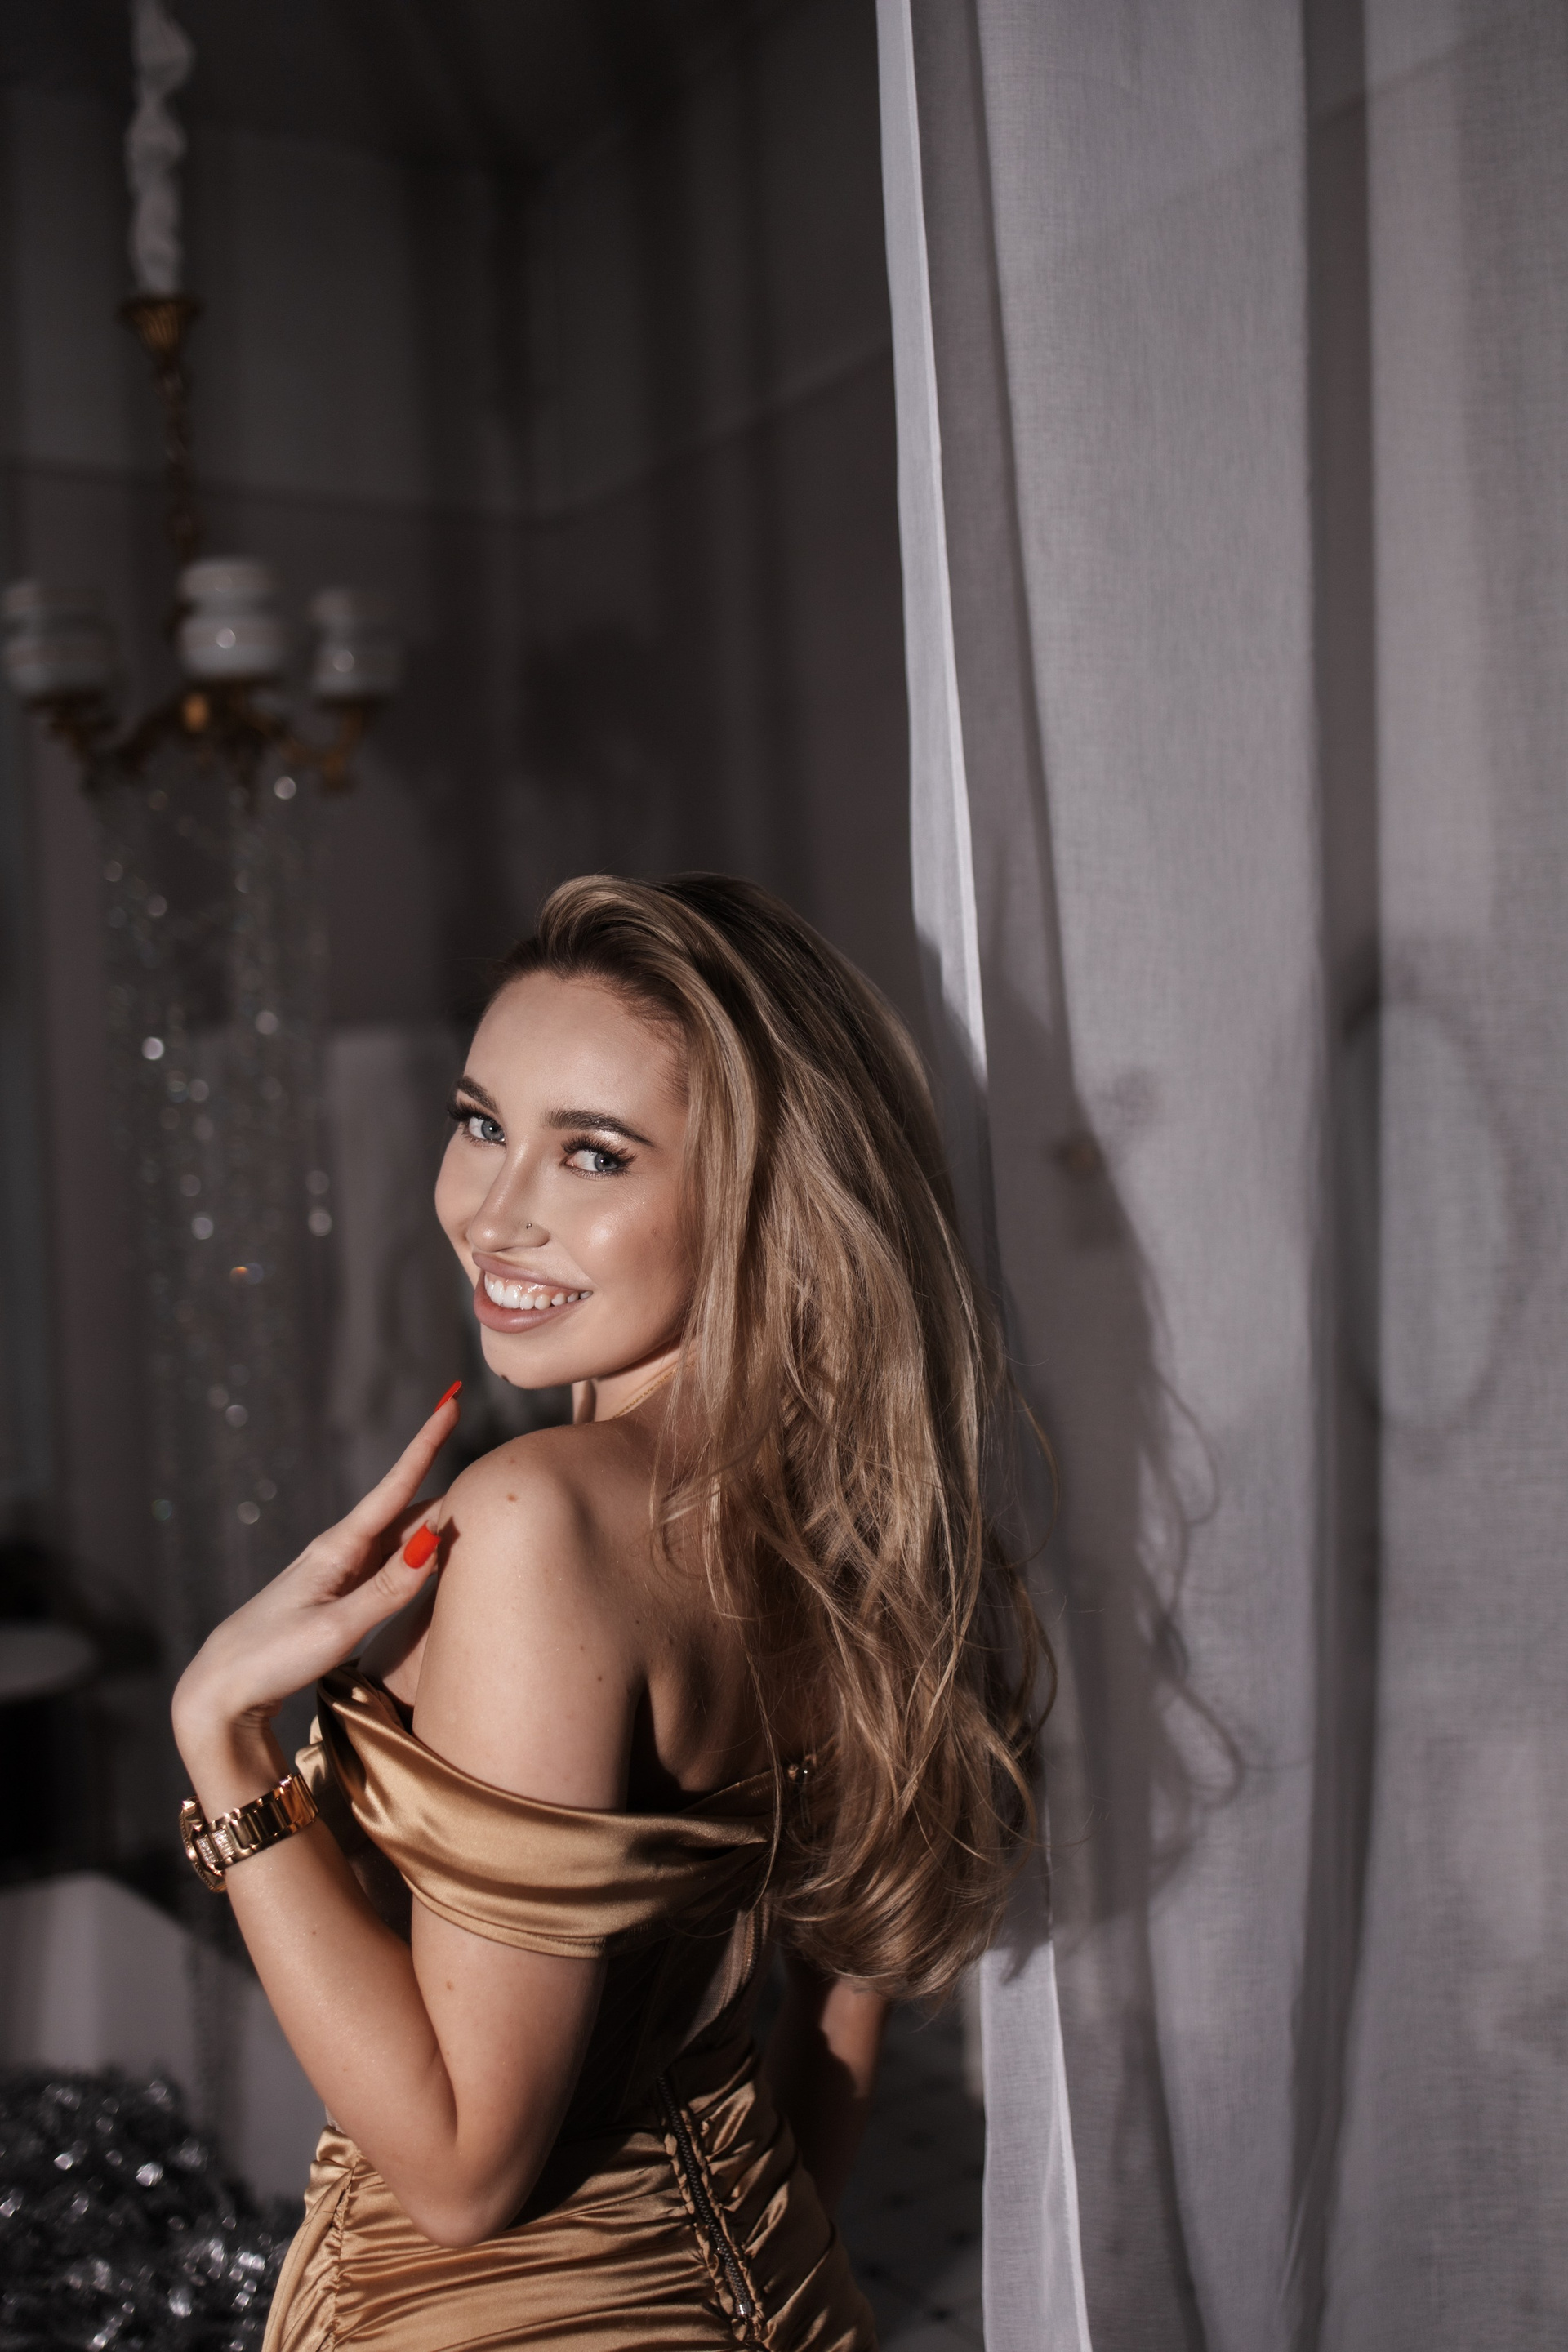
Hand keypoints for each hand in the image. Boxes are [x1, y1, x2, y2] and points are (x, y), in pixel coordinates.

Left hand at [172, 1389, 460, 1786]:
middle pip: (407, 1509)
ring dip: (437, 1519)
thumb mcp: (336, 1628)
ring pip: (401, 1536)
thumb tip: (435, 1543)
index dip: (426, 1444)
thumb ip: (388, 1589)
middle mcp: (341, 1551)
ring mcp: (340, 1572)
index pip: (395, 1486)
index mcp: (337, 1549)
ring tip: (475, 1506)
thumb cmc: (273, 1658)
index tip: (450, 1401)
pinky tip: (435, 1552)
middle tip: (493, 1471)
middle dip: (448, 1486)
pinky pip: (391, 1562)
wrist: (222, 1689)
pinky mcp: (339, 1595)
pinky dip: (420, 1551)